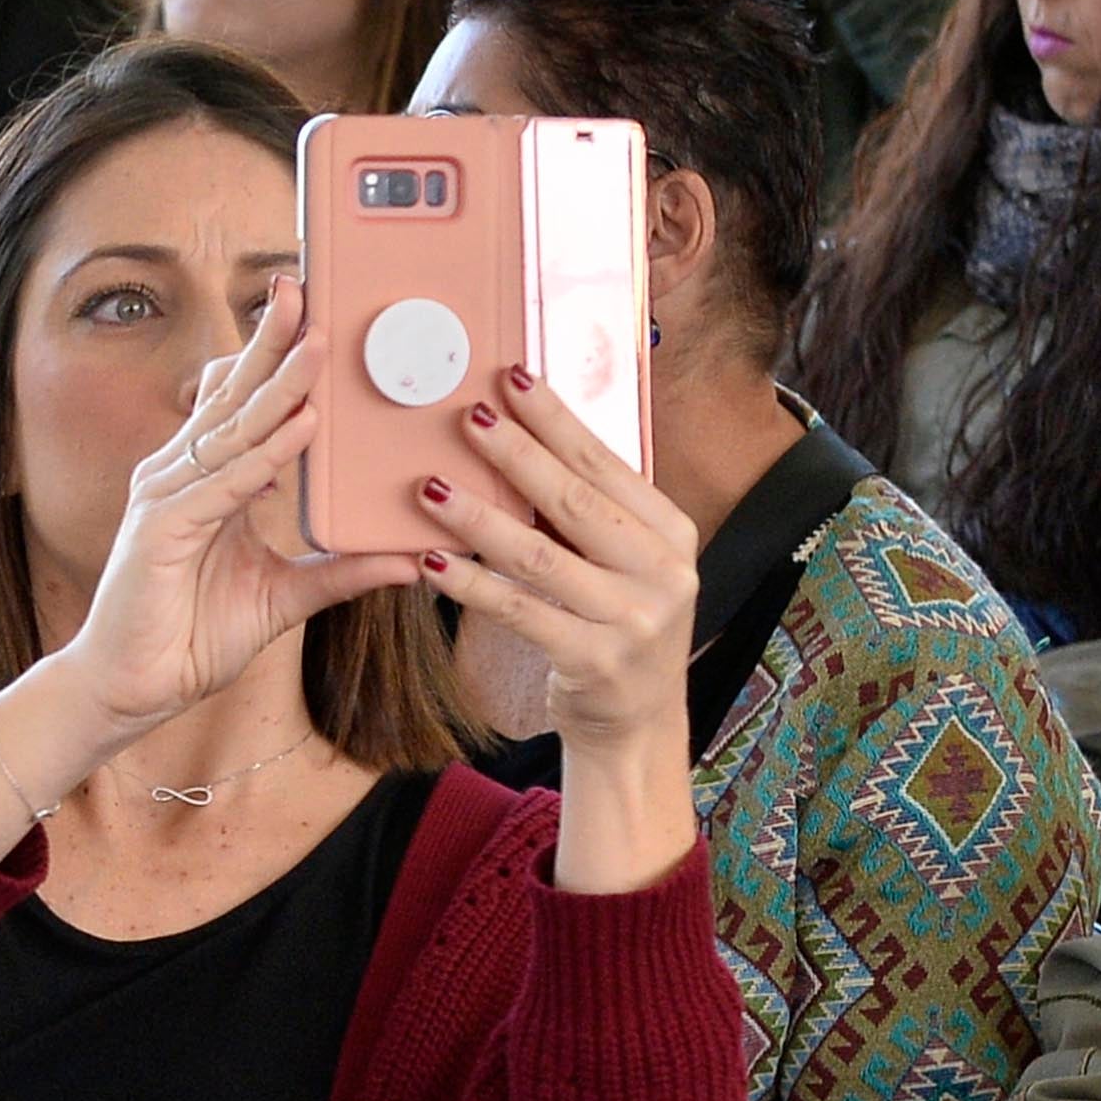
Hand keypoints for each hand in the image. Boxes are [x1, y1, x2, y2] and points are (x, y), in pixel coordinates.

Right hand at [46, 282, 433, 736]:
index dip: (273, 358)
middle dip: (270, 342)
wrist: (134, 688)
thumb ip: (339, 573)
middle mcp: (181, 474)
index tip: (312, 316)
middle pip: (231, 395)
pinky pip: (225, 482)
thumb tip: (409, 559)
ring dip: (279, 388)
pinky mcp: (162, 529)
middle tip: (305, 288)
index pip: (242, 404)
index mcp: (206, 480)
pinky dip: (266, 455)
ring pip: (233, 430)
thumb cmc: (191, 636)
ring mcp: (168, 496)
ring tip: (320, 347)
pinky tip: (300, 428)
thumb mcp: (284, 599)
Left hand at [416, 359, 701, 890]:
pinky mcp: (595, 662)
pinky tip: (430, 562)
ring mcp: (634, 620)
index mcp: (671, 531)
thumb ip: (590, 510)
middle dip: (515, 454)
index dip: (555, 417)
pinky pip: (520, 612)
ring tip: (429, 487)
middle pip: (574, 499)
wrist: (636, 723)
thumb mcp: (626, 563)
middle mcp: (664, 571)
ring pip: (541, 556)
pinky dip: (472, 585)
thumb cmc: (616, 624)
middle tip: (465, 416)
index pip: (605, 462)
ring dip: (479, 518)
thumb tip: (520, 436)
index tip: (509, 376)